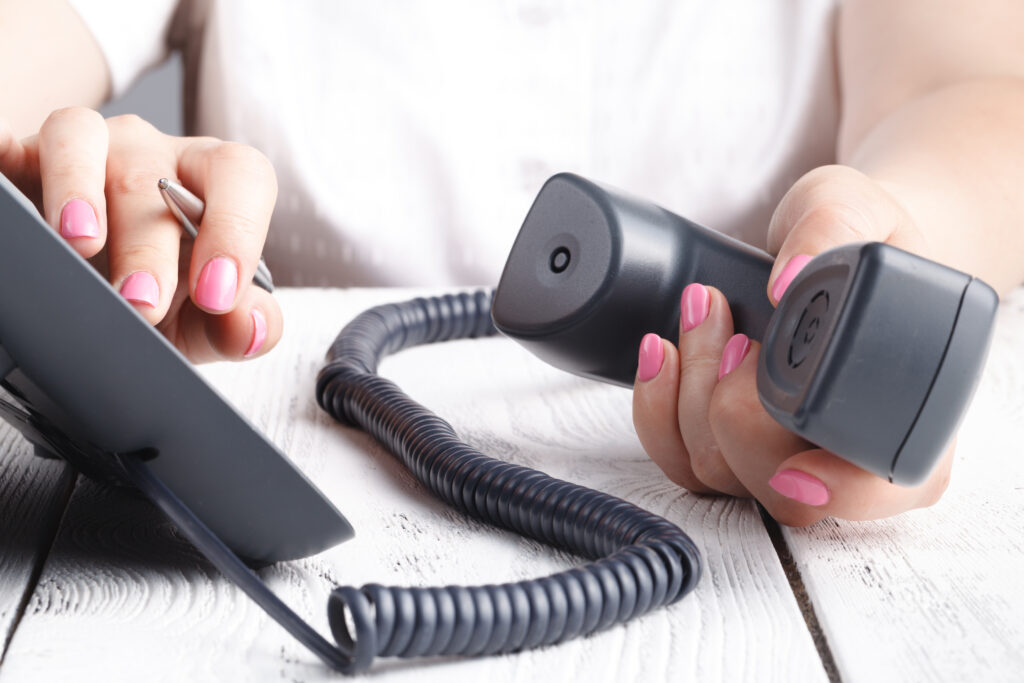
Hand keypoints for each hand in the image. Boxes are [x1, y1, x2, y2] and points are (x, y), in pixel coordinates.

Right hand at [0, 107, 281, 361]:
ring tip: (79, 245)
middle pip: (153, 179)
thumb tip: (248, 325)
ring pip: (80, 137)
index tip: (217, 294)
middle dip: (148, 248)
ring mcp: (89, 149)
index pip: (242, 176)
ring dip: (78, 190)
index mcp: (212, 183)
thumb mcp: (206, 323)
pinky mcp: (26, 158)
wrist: (102, 299)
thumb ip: (243, 326)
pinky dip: (2, 155)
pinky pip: (11, 144)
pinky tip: (3, 191)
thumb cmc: (166, 297)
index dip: (235, 230)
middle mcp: (152, 157)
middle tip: (141, 305)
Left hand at [632, 165, 953, 525]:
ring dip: (689, 391)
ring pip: (715, 471)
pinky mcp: (725, 446)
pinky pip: (676, 458)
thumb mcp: (856, 206)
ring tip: (701, 313)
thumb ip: (833, 227)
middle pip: (778, 485)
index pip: (879, 485)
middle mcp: (842, 452)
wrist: (832, 250)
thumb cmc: (861, 237)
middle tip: (736, 335)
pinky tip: (659, 353)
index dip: (838, 487)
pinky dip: (655, 408)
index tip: (795, 464)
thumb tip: (789, 279)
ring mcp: (777, 456)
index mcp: (902, 417)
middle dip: (735, 408)